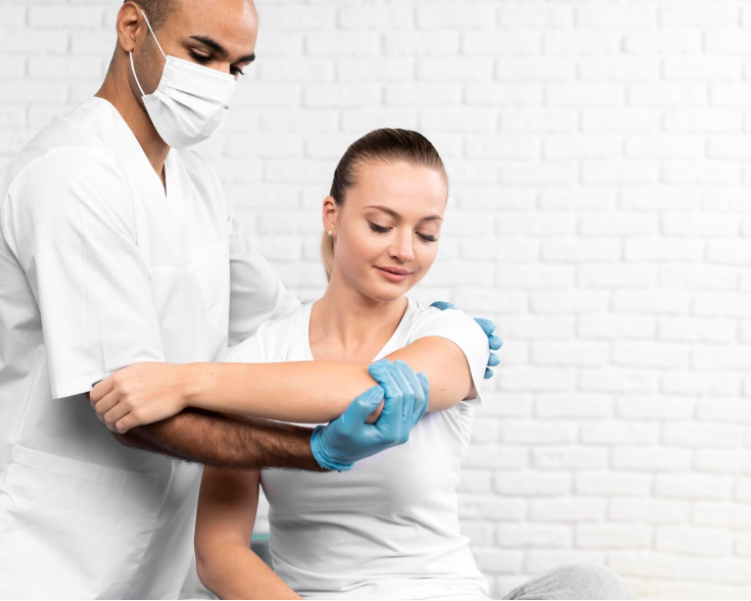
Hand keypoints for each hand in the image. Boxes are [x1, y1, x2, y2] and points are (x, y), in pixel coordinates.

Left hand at [89, 362, 188, 433]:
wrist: (184, 383)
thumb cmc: (166, 375)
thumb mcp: (139, 368)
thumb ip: (122, 377)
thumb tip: (110, 386)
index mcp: (119, 377)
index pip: (94, 394)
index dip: (95, 403)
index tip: (100, 406)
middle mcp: (122, 390)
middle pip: (99, 408)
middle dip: (102, 415)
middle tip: (107, 417)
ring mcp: (130, 403)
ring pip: (108, 419)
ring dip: (110, 424)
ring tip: (116, 423)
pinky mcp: (139, 416)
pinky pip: (120, 426)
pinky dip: (120, 428)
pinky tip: (125, 426)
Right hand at [310, 359, 429, 471]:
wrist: (340, 452)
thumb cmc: (339, 438)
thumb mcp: (344, 425)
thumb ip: (360, 408)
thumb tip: (378, 390)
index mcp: (389, 433)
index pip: (398, 397)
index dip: (387, 378)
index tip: (372, 367)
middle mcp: (402, 432)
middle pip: (412, 395)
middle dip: (398, 375)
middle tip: (383, 364)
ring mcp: (405, 429)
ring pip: (420, 399)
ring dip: (410, 378)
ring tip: (397, 365)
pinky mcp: (404, 424)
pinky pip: (420, 404)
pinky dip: (420, 388)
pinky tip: (417, 375)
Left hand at [431, 301, 502, 378]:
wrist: (420, 350)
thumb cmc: (429, 330)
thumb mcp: (435, 316)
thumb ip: (443, 308)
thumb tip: (451, 308)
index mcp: (467, 328)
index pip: (481, 326)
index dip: (486, 327)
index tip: (489, 329)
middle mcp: (470, 342)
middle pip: (485, 343)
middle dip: (493, 343)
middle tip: (495, 344)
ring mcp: (468, 357)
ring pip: (484, 359)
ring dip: (491, 359)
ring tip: (493, 360)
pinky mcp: (465, 371)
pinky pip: (477, 374)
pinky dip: (484, 373)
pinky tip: (487, 372)